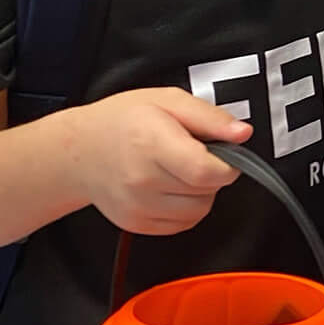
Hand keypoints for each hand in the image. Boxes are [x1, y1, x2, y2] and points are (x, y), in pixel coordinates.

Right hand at [64, 89, 250, 234]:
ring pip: (199, 210)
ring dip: (200, 192)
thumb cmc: (123, 121)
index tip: (223, 152)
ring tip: (179, 169)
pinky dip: (185, 206)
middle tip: (191, 152)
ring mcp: (138, 206)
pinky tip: (168, 186)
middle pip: (207, 190)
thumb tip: (242, 133)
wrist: (81, 151)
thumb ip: (209, 118)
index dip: (227, 164)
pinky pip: (183, 223)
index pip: (206, 171)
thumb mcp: (168, 101)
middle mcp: (142, 180)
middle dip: (212, 172)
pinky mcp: (137, 224)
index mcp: (151, 143)